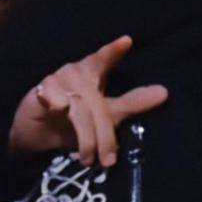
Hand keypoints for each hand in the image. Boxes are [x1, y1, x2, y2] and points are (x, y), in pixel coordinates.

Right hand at [9, 36, 168, 166]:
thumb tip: (165, 93)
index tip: (127, 41)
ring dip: (86, 137)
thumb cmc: (77, 119)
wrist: (37, 136)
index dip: (113, 51)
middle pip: (97, 104)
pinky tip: (60, 114)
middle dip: (104, 135)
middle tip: (108, 160)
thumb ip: (133, 103)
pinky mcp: (40, 91)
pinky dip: (60, 111)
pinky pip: (56, 103)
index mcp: (94, 71)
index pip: (104, 59)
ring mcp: (57, 79)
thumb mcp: (107, 114)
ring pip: (79, 110)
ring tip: (89, 159)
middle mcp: (77, 72)